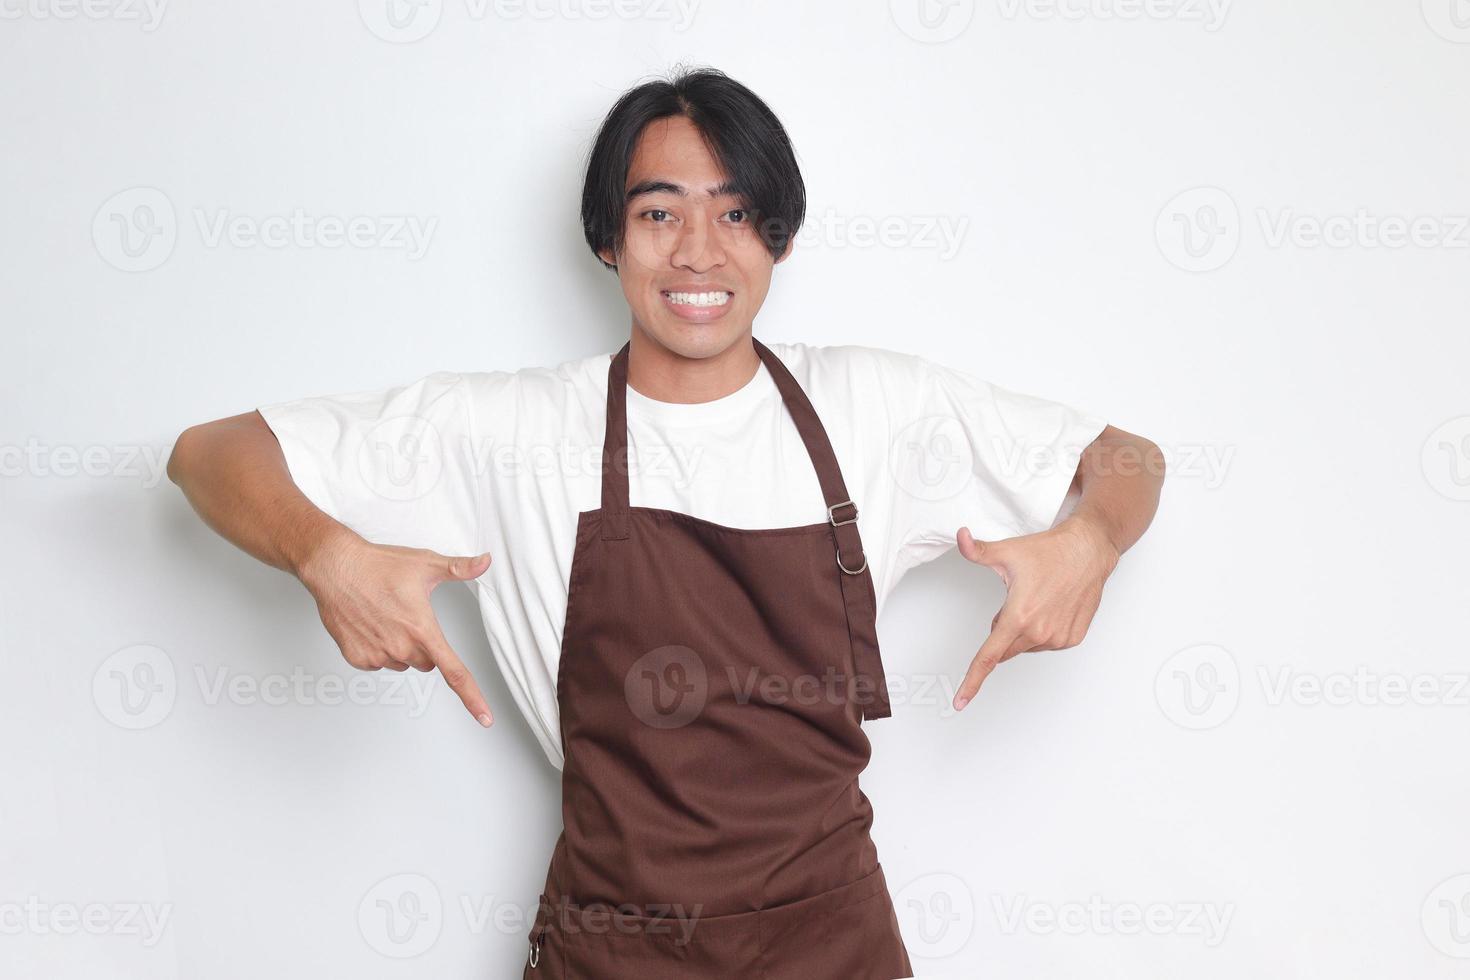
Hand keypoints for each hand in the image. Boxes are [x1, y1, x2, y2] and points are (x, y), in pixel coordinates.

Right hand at [298, 531, 494, 726]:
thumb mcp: (425, 563)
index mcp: (423, 630)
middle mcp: (401, 647)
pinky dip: (377, 649)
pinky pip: (378, 663)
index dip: (473, 697)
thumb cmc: (378, 565)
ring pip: (402, 663)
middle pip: (427, 663)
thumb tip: (485, 562)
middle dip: (424, 647)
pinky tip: (369, 625)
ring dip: (400, 647)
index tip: (485, 718)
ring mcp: (377, 655)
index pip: (455, 672)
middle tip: (409, 617)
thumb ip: (460, 568)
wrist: (335, 568)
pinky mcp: (357, 658)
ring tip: (386, 616)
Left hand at [951, 517, 1118, 711]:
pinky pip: (1046, 644)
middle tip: (1015, 600)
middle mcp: (1039, 633)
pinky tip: (1052, 607)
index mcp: (1018, 617)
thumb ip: (977, 551)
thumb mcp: (1007, 551)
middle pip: (1005, 649)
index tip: (960, 701)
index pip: (988, 657)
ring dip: (1023, 630)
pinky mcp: (1072, 638)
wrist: (1088, 550)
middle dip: (1003, 630)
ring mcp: (1058, 638)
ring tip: (1037, 599)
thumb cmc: (1049, 551)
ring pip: (1026, 646)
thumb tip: (960, 537)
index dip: (972, 681)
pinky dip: (1043, 630)